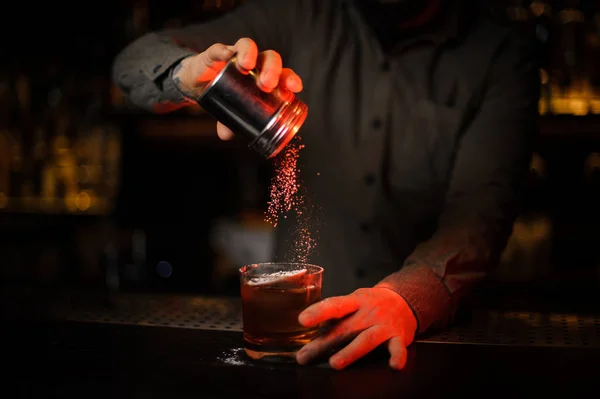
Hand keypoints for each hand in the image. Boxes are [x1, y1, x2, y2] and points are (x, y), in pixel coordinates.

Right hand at [173, 38, 302, 139]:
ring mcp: (236, 55)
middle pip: (270, 58)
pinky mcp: (216, 53)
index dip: (290, 79)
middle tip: (267, 84)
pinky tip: (226, 55)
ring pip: (249, 47)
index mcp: (265, 76)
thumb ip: (231, 122)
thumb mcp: (231, 111)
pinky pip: (220, 48)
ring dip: (250, 54)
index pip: (283, 74)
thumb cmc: (225, 94)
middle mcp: (254, 63)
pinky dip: (223, 50)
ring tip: (247, 66)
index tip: (294, 89)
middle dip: (272, 69)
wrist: (199, 81)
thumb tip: (226, 136)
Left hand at [296, 286, 416, 369]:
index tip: (302, 320)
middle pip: (345, 329)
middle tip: (304, 356)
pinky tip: (393, 366)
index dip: (319, 312)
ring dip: (350, 352)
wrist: (404, 301)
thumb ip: (335, 317)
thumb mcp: (353, 302)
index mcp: (355, 301)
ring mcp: (384, 325)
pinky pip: (398, 348)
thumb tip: (311, 332)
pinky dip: (397, 357)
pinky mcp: (399, 337)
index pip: (335, 305)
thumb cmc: (370, 305)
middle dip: (324, 343)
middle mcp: (369, 312)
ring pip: (367, 339)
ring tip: (334, 363)